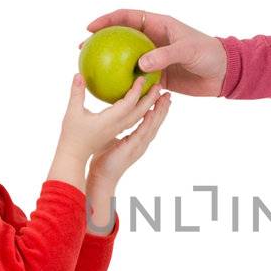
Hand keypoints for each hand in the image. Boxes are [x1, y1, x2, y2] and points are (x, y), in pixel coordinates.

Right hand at [58, 71, 160, 165]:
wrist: (74, 156)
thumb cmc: (71, 135)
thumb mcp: (72, 113)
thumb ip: (76, 93)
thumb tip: (78, 74)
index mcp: (109, 122)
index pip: (128, 105)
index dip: (136, 91)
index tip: (142, 79)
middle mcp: (117, 126)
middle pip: (139, 112)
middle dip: (151, 99)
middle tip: (160, 86)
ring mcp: (118, 130)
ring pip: (139, 118)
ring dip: (150, 106)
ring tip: (158, 95)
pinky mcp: (117, 131)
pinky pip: (134, 121)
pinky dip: (143, 112)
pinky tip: (144, 104)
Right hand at [81, 8, 226, 97]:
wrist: (224, 73)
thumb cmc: (209, 54)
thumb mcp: (187, 50)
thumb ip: (164, 55)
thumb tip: (140, 63)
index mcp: (159, 25)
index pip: (128, 17)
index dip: (107, 19)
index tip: (90, 28)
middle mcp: (154, 40)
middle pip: (121, 38)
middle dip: (101, 42)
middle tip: (82, 50)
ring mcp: (155, 59)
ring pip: (127, 61)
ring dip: (110, 66)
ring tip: (91, 73)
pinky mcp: (159, 77)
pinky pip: (138, 80)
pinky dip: (126, 85)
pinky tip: (112, 93)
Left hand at [87, 82, 169, 196]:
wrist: (101, 177)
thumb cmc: (103, 159)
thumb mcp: (110, 138)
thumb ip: (114, 128)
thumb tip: (109, 117)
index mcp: (137, 140)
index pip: (150, 123)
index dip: (157, 110)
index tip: (161, 98)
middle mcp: (141, 143)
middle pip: (155, 123)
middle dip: (162, 108)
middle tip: (168, 94)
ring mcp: (138, 146)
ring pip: (152, 126)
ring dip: (159, 112)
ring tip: (165, 99)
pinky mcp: (131, 149)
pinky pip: (142, 133)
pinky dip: (148, 122)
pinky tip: (151, 112)